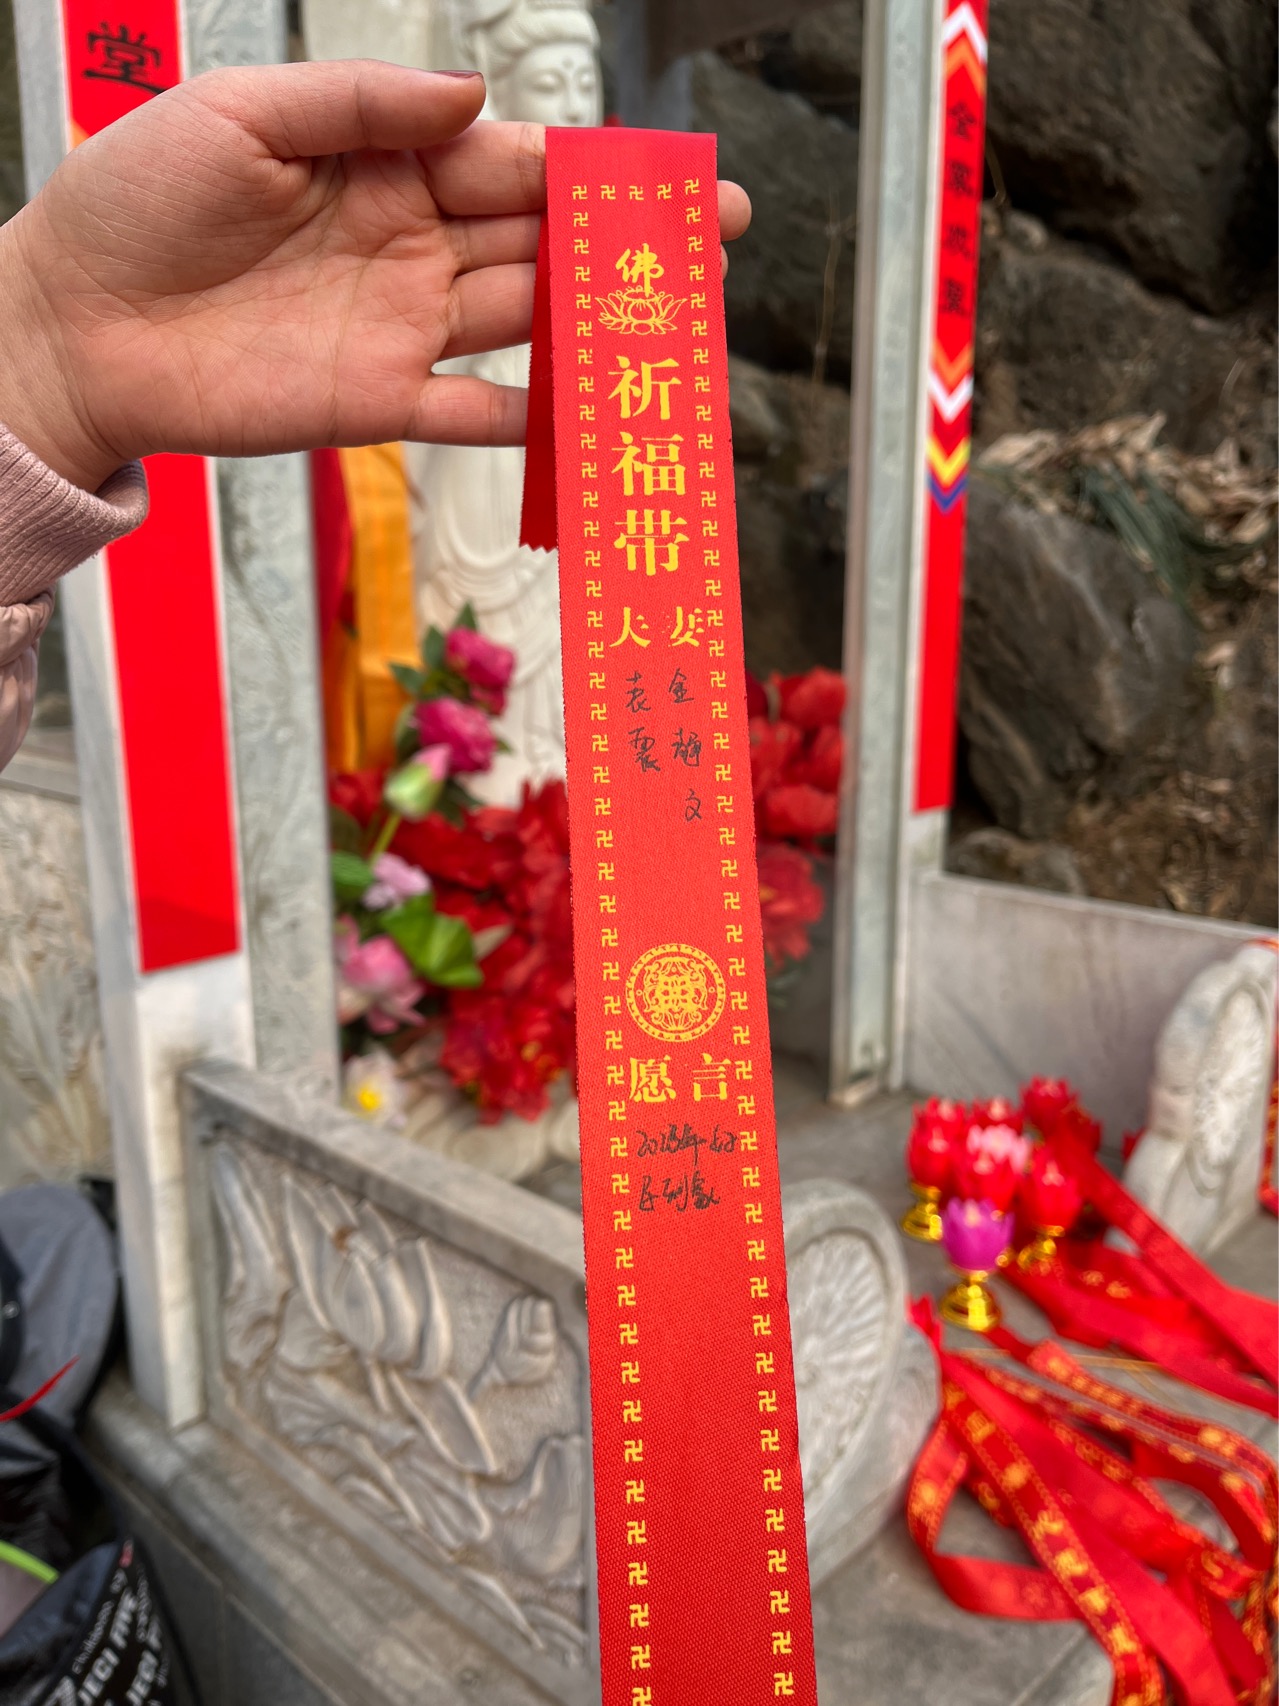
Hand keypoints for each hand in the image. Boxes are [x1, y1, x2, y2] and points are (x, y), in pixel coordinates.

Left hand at [0, 60, 750, 491]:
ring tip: (676, 324)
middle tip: (710, 245)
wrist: (74, 320)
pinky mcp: (377, 402)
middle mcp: (408, 245)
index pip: (508, 163)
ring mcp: (400, 328)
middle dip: (624, 245)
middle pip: (537, 242)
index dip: (589, 169)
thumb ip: (359, 102)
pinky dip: (533, 417)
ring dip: (598, 323)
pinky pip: (472, 413)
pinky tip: (591, 415)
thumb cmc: (137, 198)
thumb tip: (472, 98)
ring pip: (522, 321)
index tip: (664, 176)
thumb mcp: (242, 113)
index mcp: (384, 165)